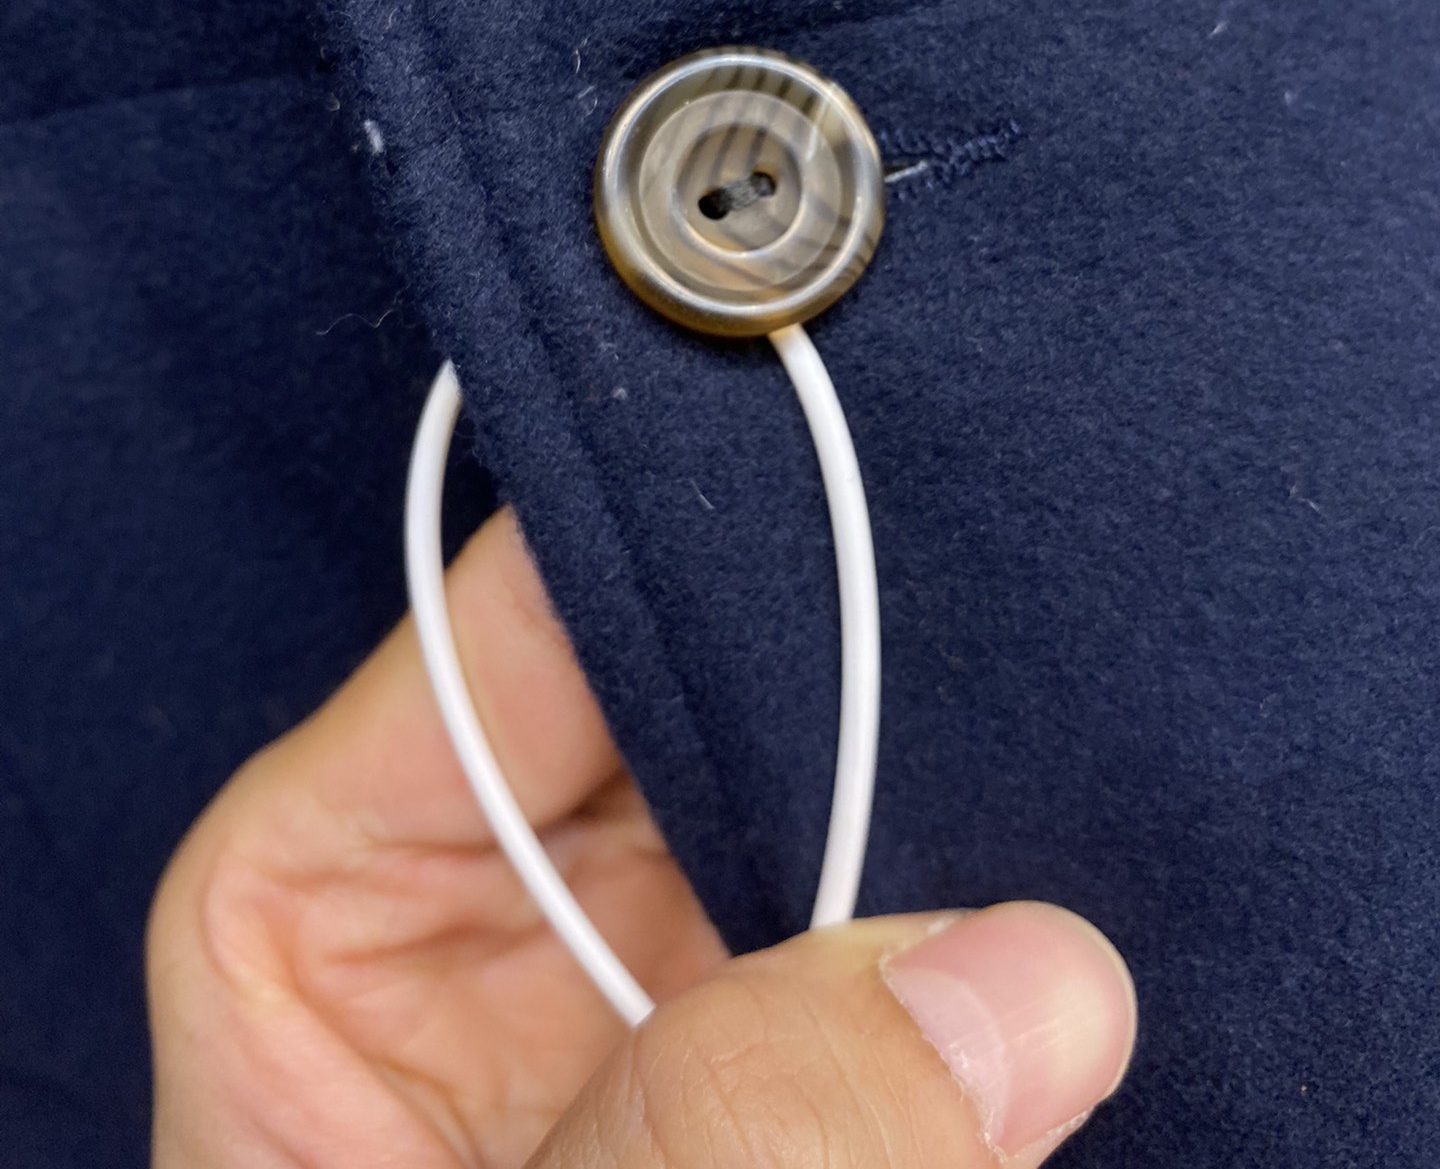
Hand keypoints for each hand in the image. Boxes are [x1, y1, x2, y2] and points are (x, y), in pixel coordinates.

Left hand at [148, 508, 1135, 1166]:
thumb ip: (723, 1142)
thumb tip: (1022, 983)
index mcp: (333, 891)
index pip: (509, 627)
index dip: (672, 537)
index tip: (846, 473)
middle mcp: (497, 905)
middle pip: (684, 701)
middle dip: (845, 673)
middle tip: (1012, 630)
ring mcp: (650, 985)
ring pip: (820, 818)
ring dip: (939, 807)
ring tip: (1062, 767)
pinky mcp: (775, 1074)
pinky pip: (895, 957)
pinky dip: (983, 941)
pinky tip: (1061, 910)